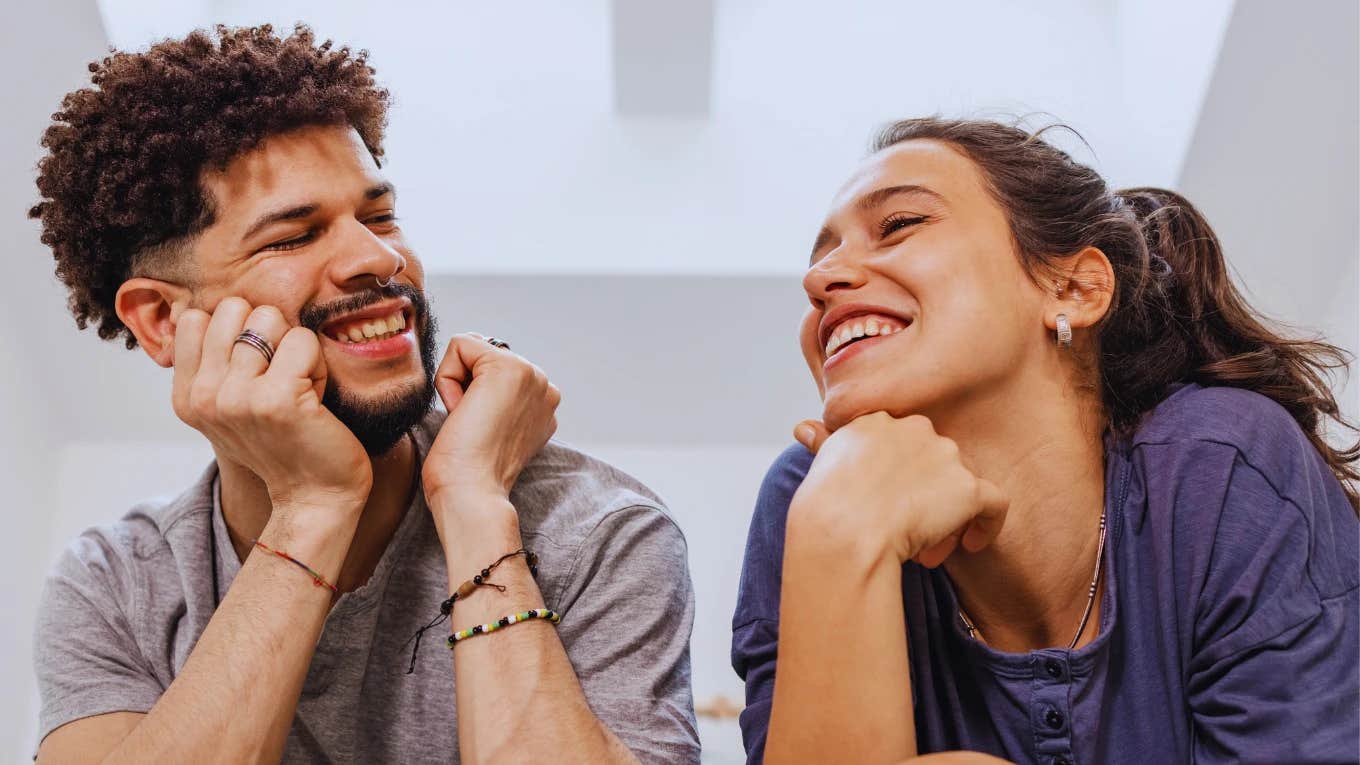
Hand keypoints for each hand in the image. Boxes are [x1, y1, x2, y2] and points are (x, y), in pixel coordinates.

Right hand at [171, 298, 371, 513]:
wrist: (315, 497)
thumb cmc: (283, 443)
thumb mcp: (230, 406)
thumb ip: (214, 364)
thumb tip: (212, 308)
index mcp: (186, 397)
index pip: (196, 318)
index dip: (237, 332)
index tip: (255, 373)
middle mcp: (204, 397)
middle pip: (235, 308)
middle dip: (269, 334)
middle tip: (282, 377)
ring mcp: (237, 398)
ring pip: (270, 319)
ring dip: (296, 350)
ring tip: (299, 388)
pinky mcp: (277, 399)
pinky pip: (303, 340)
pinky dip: (318, 364)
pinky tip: (315, 399)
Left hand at [423, 334, 559, 506]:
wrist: (471, 494)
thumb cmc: (469, 475)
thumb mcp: (493, 432)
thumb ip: (498, 405)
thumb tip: (473, 389)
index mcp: (544, 405)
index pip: (493, 372)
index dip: (472, 396)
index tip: (481, 433)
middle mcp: (545, 386)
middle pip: (481, 356)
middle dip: (465, 386)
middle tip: (474, 428)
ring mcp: (532, 375)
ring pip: (470, 350)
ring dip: (457, 384)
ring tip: (471, 422)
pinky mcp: (508, 368)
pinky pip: (459, 346)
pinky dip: (447, 379)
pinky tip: (462, 412)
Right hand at [791, 412, 1007, 566]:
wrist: (844, 530)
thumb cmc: (825, 506)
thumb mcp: (819, 464)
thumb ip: (823, 442)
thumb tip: (804, 428)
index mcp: (878, 421)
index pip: (901, 445)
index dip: (897, 479)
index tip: (884, 506)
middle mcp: (915, 429)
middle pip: (932, 464)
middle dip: (921, 498)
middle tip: (903, 532)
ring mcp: (945, 456)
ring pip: (958, 485)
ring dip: (945, 518)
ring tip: (922, 552)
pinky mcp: (967, 487)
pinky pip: (994, 504)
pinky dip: (987, 525)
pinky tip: (972, 544)